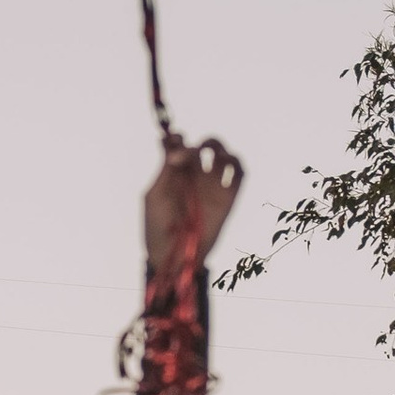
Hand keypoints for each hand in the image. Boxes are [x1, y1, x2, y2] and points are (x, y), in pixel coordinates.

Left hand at [143, 133, 243, 275]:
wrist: (172, 257)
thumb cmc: (156, 227)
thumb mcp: (155, 195)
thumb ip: (165, 169)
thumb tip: (173, 142)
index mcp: (175, 174)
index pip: (181, 145)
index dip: (178, 137)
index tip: (172, 139)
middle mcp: (195, 178)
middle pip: (204, 147)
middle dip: (197, 144)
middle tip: (185, 156)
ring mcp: (212, 187)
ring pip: (224, 156)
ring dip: (219, 147)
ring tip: (206, 155)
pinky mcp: (228, 199)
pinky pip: (240, 174)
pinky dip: (237, 162)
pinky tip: (224, 162)